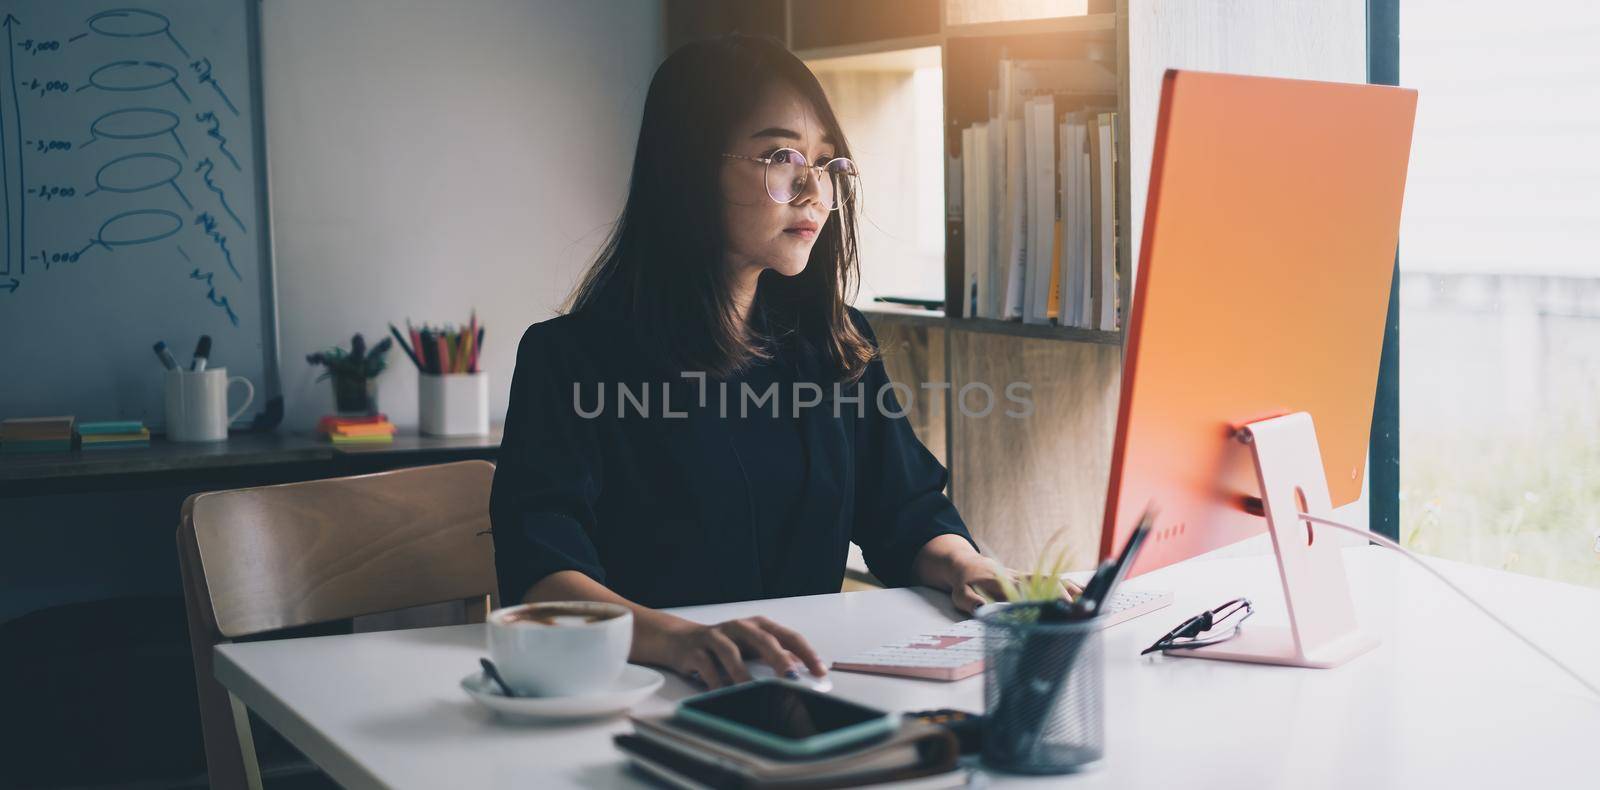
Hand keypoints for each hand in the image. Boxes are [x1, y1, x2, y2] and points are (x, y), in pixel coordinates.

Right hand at [651, 616, 826, 688]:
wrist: (681, 641)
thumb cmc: (725, 646)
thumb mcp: (753, 648)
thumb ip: (777, 655)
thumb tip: (804, 670)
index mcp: (758, 625)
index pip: (788, 636)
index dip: (806, 653)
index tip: (819, 671)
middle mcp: (739, 627)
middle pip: (762, 639)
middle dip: (779, 658)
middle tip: (792, 678)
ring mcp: (716, 637)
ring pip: (731, 652)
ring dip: (742, 673)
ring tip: (751, 689)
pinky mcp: (696, 650)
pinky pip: (707, 666)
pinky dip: (715, 681)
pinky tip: (722, 693)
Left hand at [946, 554, 1081, 614]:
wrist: (966, 564)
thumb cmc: (964, 583)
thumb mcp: (961, 595)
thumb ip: (971, 602)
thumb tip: (983, 610)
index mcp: (1004, 584)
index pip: (1029, 592)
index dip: (1043, 599)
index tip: (1058, 607)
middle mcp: (1019, 578)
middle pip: (1047, 585)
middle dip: (1065, 596)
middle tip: (1081, 609)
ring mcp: (1026, 577)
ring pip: (1053, 580)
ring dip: (1071, 589)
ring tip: (1091, 600)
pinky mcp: (1029, 578)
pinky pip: (1052, 579)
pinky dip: (1068, 585)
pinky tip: (1085, 592)